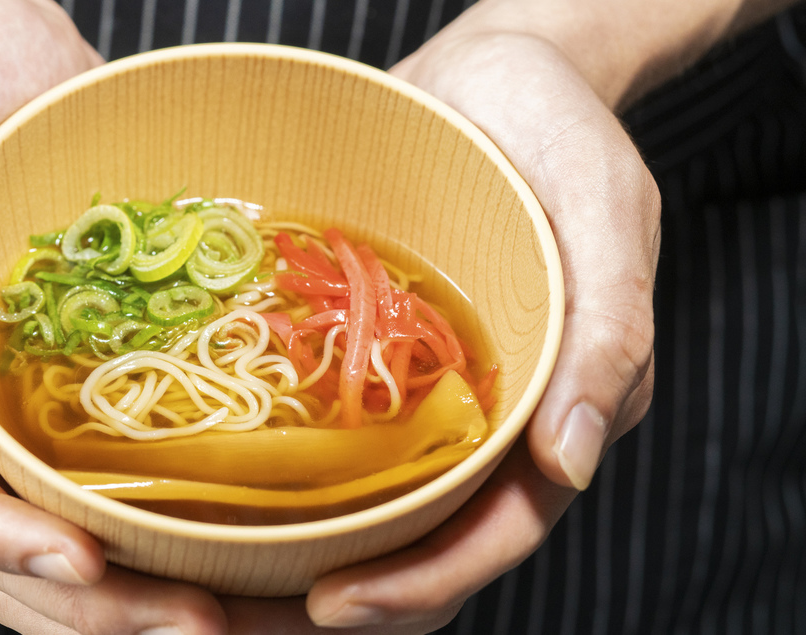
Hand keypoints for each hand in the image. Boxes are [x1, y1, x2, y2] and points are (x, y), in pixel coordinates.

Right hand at [0, 1, 225, 631]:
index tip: (80, 562)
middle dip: (88, 601)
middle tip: (194, 624)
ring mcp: (10, 406)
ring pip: (55, 529)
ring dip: (131, 593)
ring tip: (228, 617)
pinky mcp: (71, 389)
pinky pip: (105, 481)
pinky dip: (156, 530)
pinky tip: (227, 551)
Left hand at [218, 21, 659, 633]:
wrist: (492, 79)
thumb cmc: (564, 138)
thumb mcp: (608, 222)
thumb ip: (606, 340)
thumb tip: (572, 462)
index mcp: (544, 412)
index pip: (492, 530)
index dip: (422, 582)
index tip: (334, 605)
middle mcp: (475, 417)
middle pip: (417, 538)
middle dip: (345, 593)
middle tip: (242, 616)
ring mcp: (414, 388)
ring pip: (362, 497)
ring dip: (296, 549)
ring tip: (214, 578)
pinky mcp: (362, 349)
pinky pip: (322, 421)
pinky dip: (278, 465)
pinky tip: (213, 478)